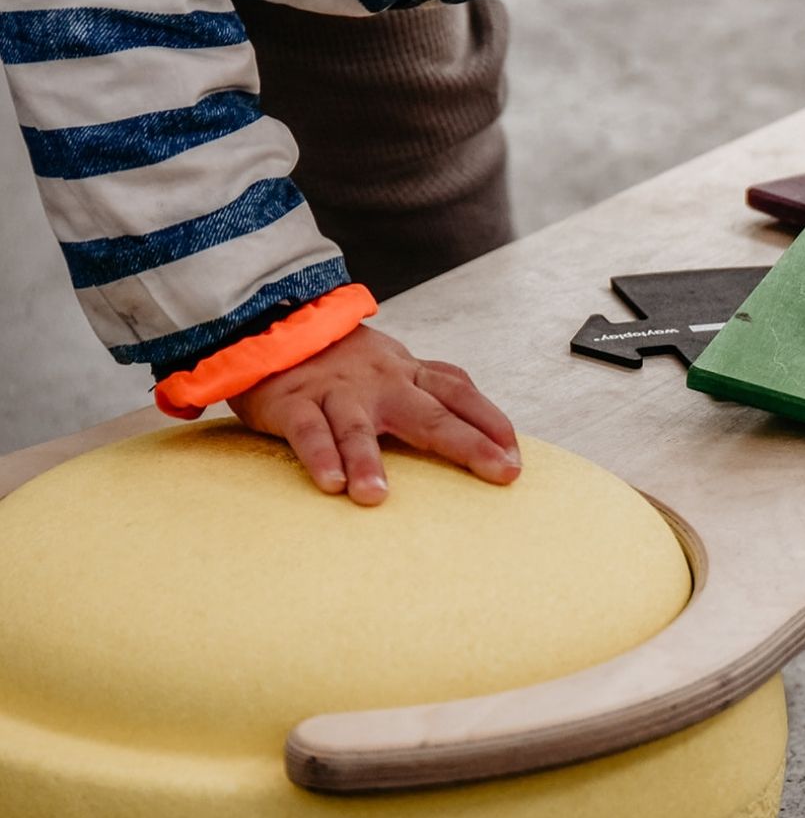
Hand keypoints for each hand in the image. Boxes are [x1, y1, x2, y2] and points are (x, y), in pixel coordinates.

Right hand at [228, 324, 520, 504]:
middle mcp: (380, 382)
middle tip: (499, 472)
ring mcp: (338, 392)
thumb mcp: (395, 364)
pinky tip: (331, 483)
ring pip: (357, 428)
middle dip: (468, 444)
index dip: (491, 421)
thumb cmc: (343, 358)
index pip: (459, 392)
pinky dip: (319, 456)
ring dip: (368, 462)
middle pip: (429, 414)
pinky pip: (308, 431)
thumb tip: (484, 424)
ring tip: (377, 497)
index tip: (515, 456)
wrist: (276, 321)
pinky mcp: (294, 402)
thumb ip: (432, 388)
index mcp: (407, 373)